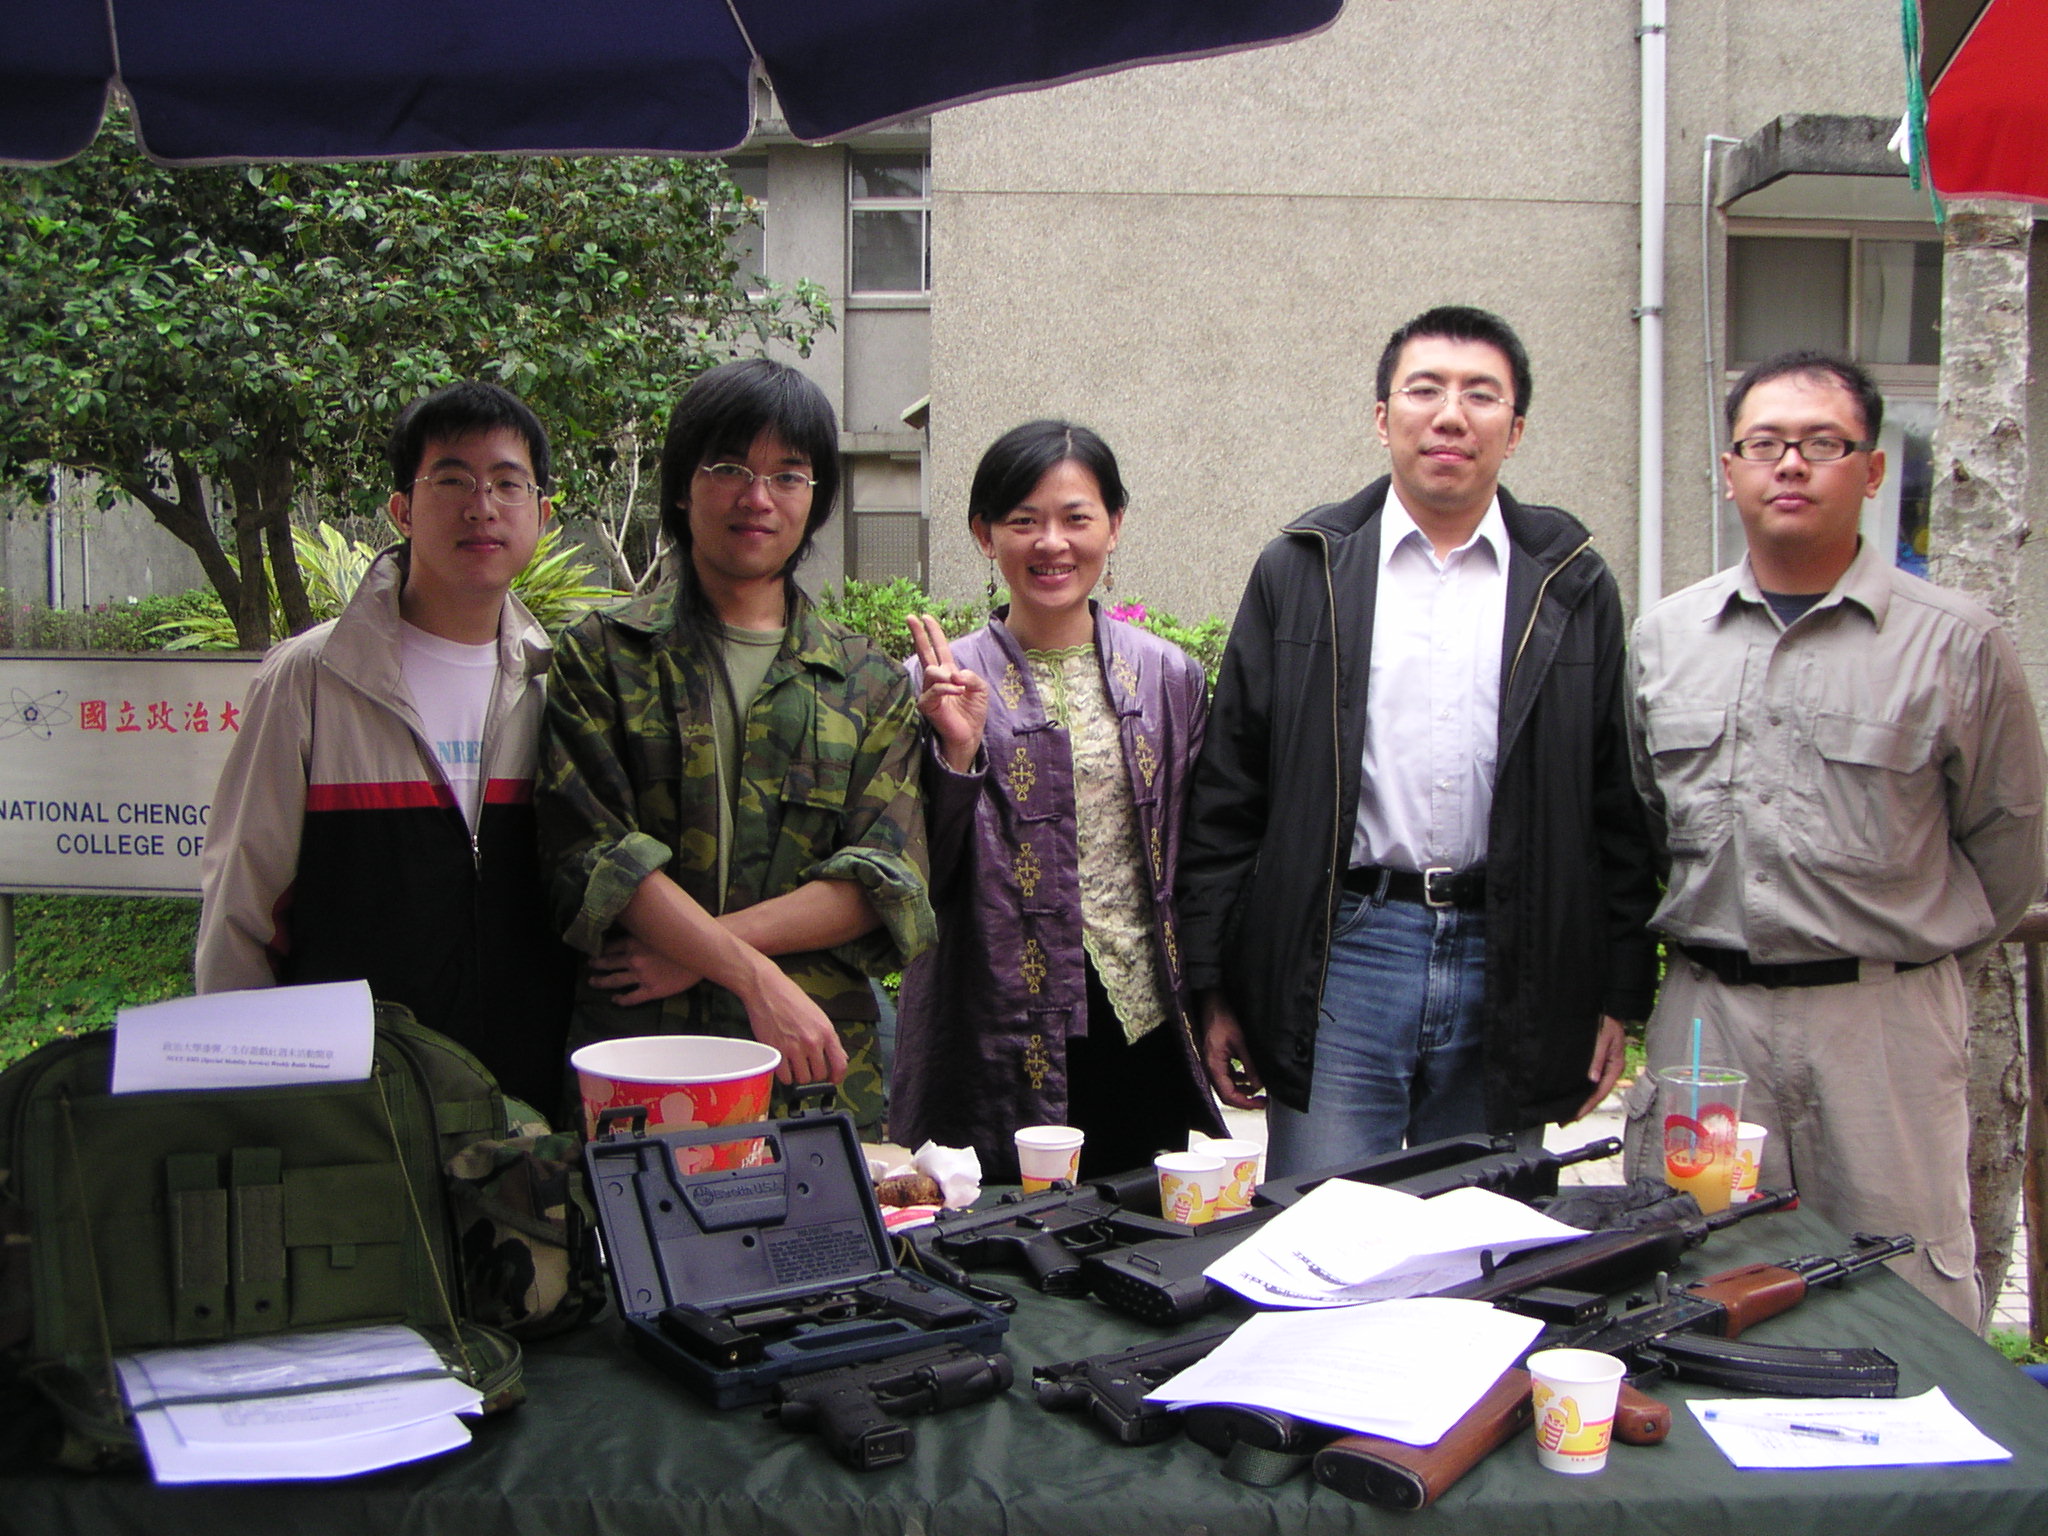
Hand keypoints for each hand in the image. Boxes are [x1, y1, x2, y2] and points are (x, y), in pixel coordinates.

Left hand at [588, 935, 700, 1005]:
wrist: (703, 953)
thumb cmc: (684, 938)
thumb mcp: (660, 928)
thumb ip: (645, 929)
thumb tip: (636, 923)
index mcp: (634, 942)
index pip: (610, 946)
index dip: (600, 949)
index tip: (593, 950)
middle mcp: (634, 959)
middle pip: (608, 963)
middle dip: (596, 964)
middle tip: (589, 965)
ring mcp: (641, 976)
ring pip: (615, 980)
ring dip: (602, 981)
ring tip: (593, 982)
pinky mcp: (651, 990)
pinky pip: (631, 997)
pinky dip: (621, 999)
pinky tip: (615, 999)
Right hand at [736, 954, 848, 1087]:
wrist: (767, 990)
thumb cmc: (792, 998)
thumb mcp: (818, 1015)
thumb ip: (829, 1038)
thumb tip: (841, 1056)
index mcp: (826, 1032)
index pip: (840, 1064)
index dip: (838, 1076)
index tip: (833, 1079)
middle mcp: (812, 1042)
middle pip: (819, 1074)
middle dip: (815, 1074)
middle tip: (808, 1066)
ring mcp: (793, 1048)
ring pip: (803, 1078)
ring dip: (800, 1075)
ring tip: (795, 1066)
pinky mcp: (776, 1051)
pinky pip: (785, 1077)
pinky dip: (785, 1076)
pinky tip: (784, 1067)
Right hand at [908, 613, 988, 772]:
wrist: (969, 735)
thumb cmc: (973, 713)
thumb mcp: (980, 689)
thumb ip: (971, 676)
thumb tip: (956, 673)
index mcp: (948, 672)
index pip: (938, 648)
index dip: (933, 632)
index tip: (925, 617)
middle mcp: (936, 679)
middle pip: (925, 652)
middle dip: (918, 634)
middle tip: (911, 617)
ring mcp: (929, 691)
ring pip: (931, 671)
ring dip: (946, 675)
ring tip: (958, 686)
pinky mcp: (927, 705)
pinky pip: (934, 690)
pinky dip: (947, 688)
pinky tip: (957, 691)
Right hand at [1199, 991, 1265, 1109]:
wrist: (1212, 1005)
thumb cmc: (1222, 1019)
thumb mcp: (1241, 1042)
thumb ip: (1250, 1065)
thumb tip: (1258, 1084)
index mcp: (1214, 1066)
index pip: (1228, 1095)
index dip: (1245, 1103)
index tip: (1260, 1104)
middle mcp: (1211, 1068)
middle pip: (1227, 1094)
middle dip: (1245, 1099)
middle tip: (1263, 1101)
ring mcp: (1213, 1064)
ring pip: (1227, 1086)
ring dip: (1242, 1090)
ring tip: (1258, 1090)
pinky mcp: (1217, 1059)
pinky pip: (1227, 1076)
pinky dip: (1238, 1079)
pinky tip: (1249, 1077)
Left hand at [1570, 1015, 1628, 1121]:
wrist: (1612, 1010)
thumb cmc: (1608, 1022)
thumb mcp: (1603, 1039)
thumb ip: (1597, 1058)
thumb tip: (1592, 1079)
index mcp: (1615, 1067)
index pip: (1599, 1092)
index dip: (1587, 1106)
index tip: (1574, 1116)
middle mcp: (1611, 1071)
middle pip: (1596, 1095)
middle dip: (1582, 1109)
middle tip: (1565, 1121)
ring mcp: (1606, 1068)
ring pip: (1593, 1090)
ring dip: (1581, 1102)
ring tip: (1567, 1114)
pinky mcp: (1600, 1064)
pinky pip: (1592, 1082)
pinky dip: (1582, 1091)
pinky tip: (1574, 1095)